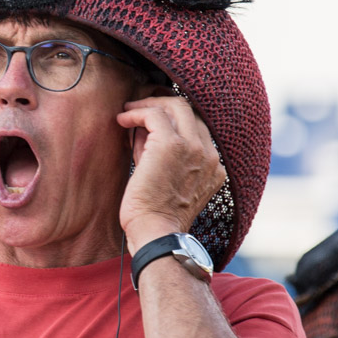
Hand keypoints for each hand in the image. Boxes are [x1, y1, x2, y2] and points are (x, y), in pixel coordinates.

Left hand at [115, 96, 225, 249]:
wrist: (156, 233)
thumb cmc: (155, 214)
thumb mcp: (167, 179)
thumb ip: (162, 153)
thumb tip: (143, 129)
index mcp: (214, 166)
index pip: (197, 127)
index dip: (172, 119)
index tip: (150, 120)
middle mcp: (210, 154)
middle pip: (190, 110)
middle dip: (161, 104)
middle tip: (138, 107)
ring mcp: (195, 148)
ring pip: (176, 105)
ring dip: (148, 105)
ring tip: (128, 111)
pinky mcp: (172, 145)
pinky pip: (154, 114)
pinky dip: (136, 113)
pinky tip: (122, 119)